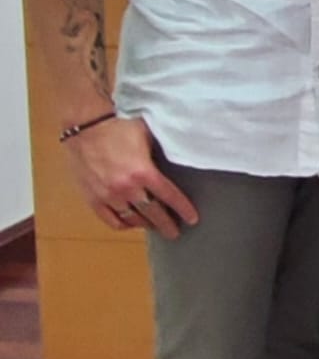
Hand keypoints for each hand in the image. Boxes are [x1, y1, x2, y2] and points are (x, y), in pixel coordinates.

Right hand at [64, 115, 198, 237]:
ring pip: (132, 219)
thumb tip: (179, 155)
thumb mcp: (148, 135)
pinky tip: (132, 223)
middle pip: (152, 213)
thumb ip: (161, 151)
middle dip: (166, 224)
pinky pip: (110, 219)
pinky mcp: (93, 198)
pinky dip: (124, 224)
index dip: (183, 209)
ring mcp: (108, 196)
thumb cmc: (118, 127)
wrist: (85, 127)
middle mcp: (126, 188)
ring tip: (155, 226)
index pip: (169, 196)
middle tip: (175, 232)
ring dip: (146, 224)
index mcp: (143, 172)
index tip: (192, 219)